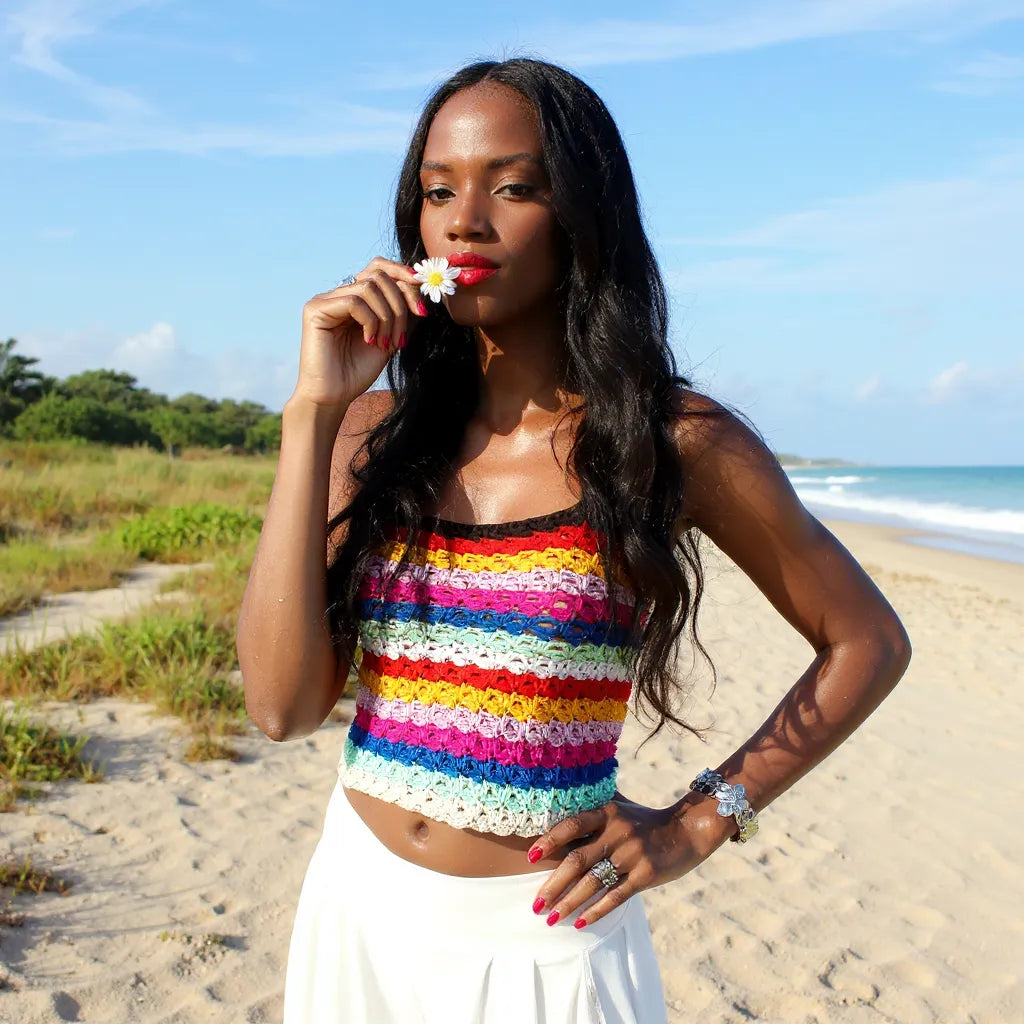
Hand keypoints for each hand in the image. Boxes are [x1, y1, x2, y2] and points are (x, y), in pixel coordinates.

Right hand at [293, 257, 428, 409]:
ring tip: (386, 343)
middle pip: (378, 276)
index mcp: (354, 298)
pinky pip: (354, 302)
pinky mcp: (315, 309)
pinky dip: (370, 321)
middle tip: (402, 338)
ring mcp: (325, 300)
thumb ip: (402, 313)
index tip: (421, 304)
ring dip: (388, 316)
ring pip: (369, 287)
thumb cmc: (358, 371)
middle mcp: (338, 294)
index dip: (403, 277)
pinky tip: (369, 341)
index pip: (379, 269)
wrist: (335, 396)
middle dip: (400, 305)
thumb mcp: (390, 337)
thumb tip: (420, 288)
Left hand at [526, 792, 724, 929]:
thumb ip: (594, 804)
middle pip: (577, 860)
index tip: (531, 857)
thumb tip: (561, 796)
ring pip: (593, 882)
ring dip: (569, 902)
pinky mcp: (645, 875)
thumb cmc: (645, 819)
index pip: (572, 825)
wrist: (687, 831)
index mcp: (608, 811)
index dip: (550, 840)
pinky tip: (580, 923)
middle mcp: (618, 832)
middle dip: (554, 884)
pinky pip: (616, 896)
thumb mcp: (620, 804)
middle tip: (535, 903)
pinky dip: (596, 911)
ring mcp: (632, 854)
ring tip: (550, 918)